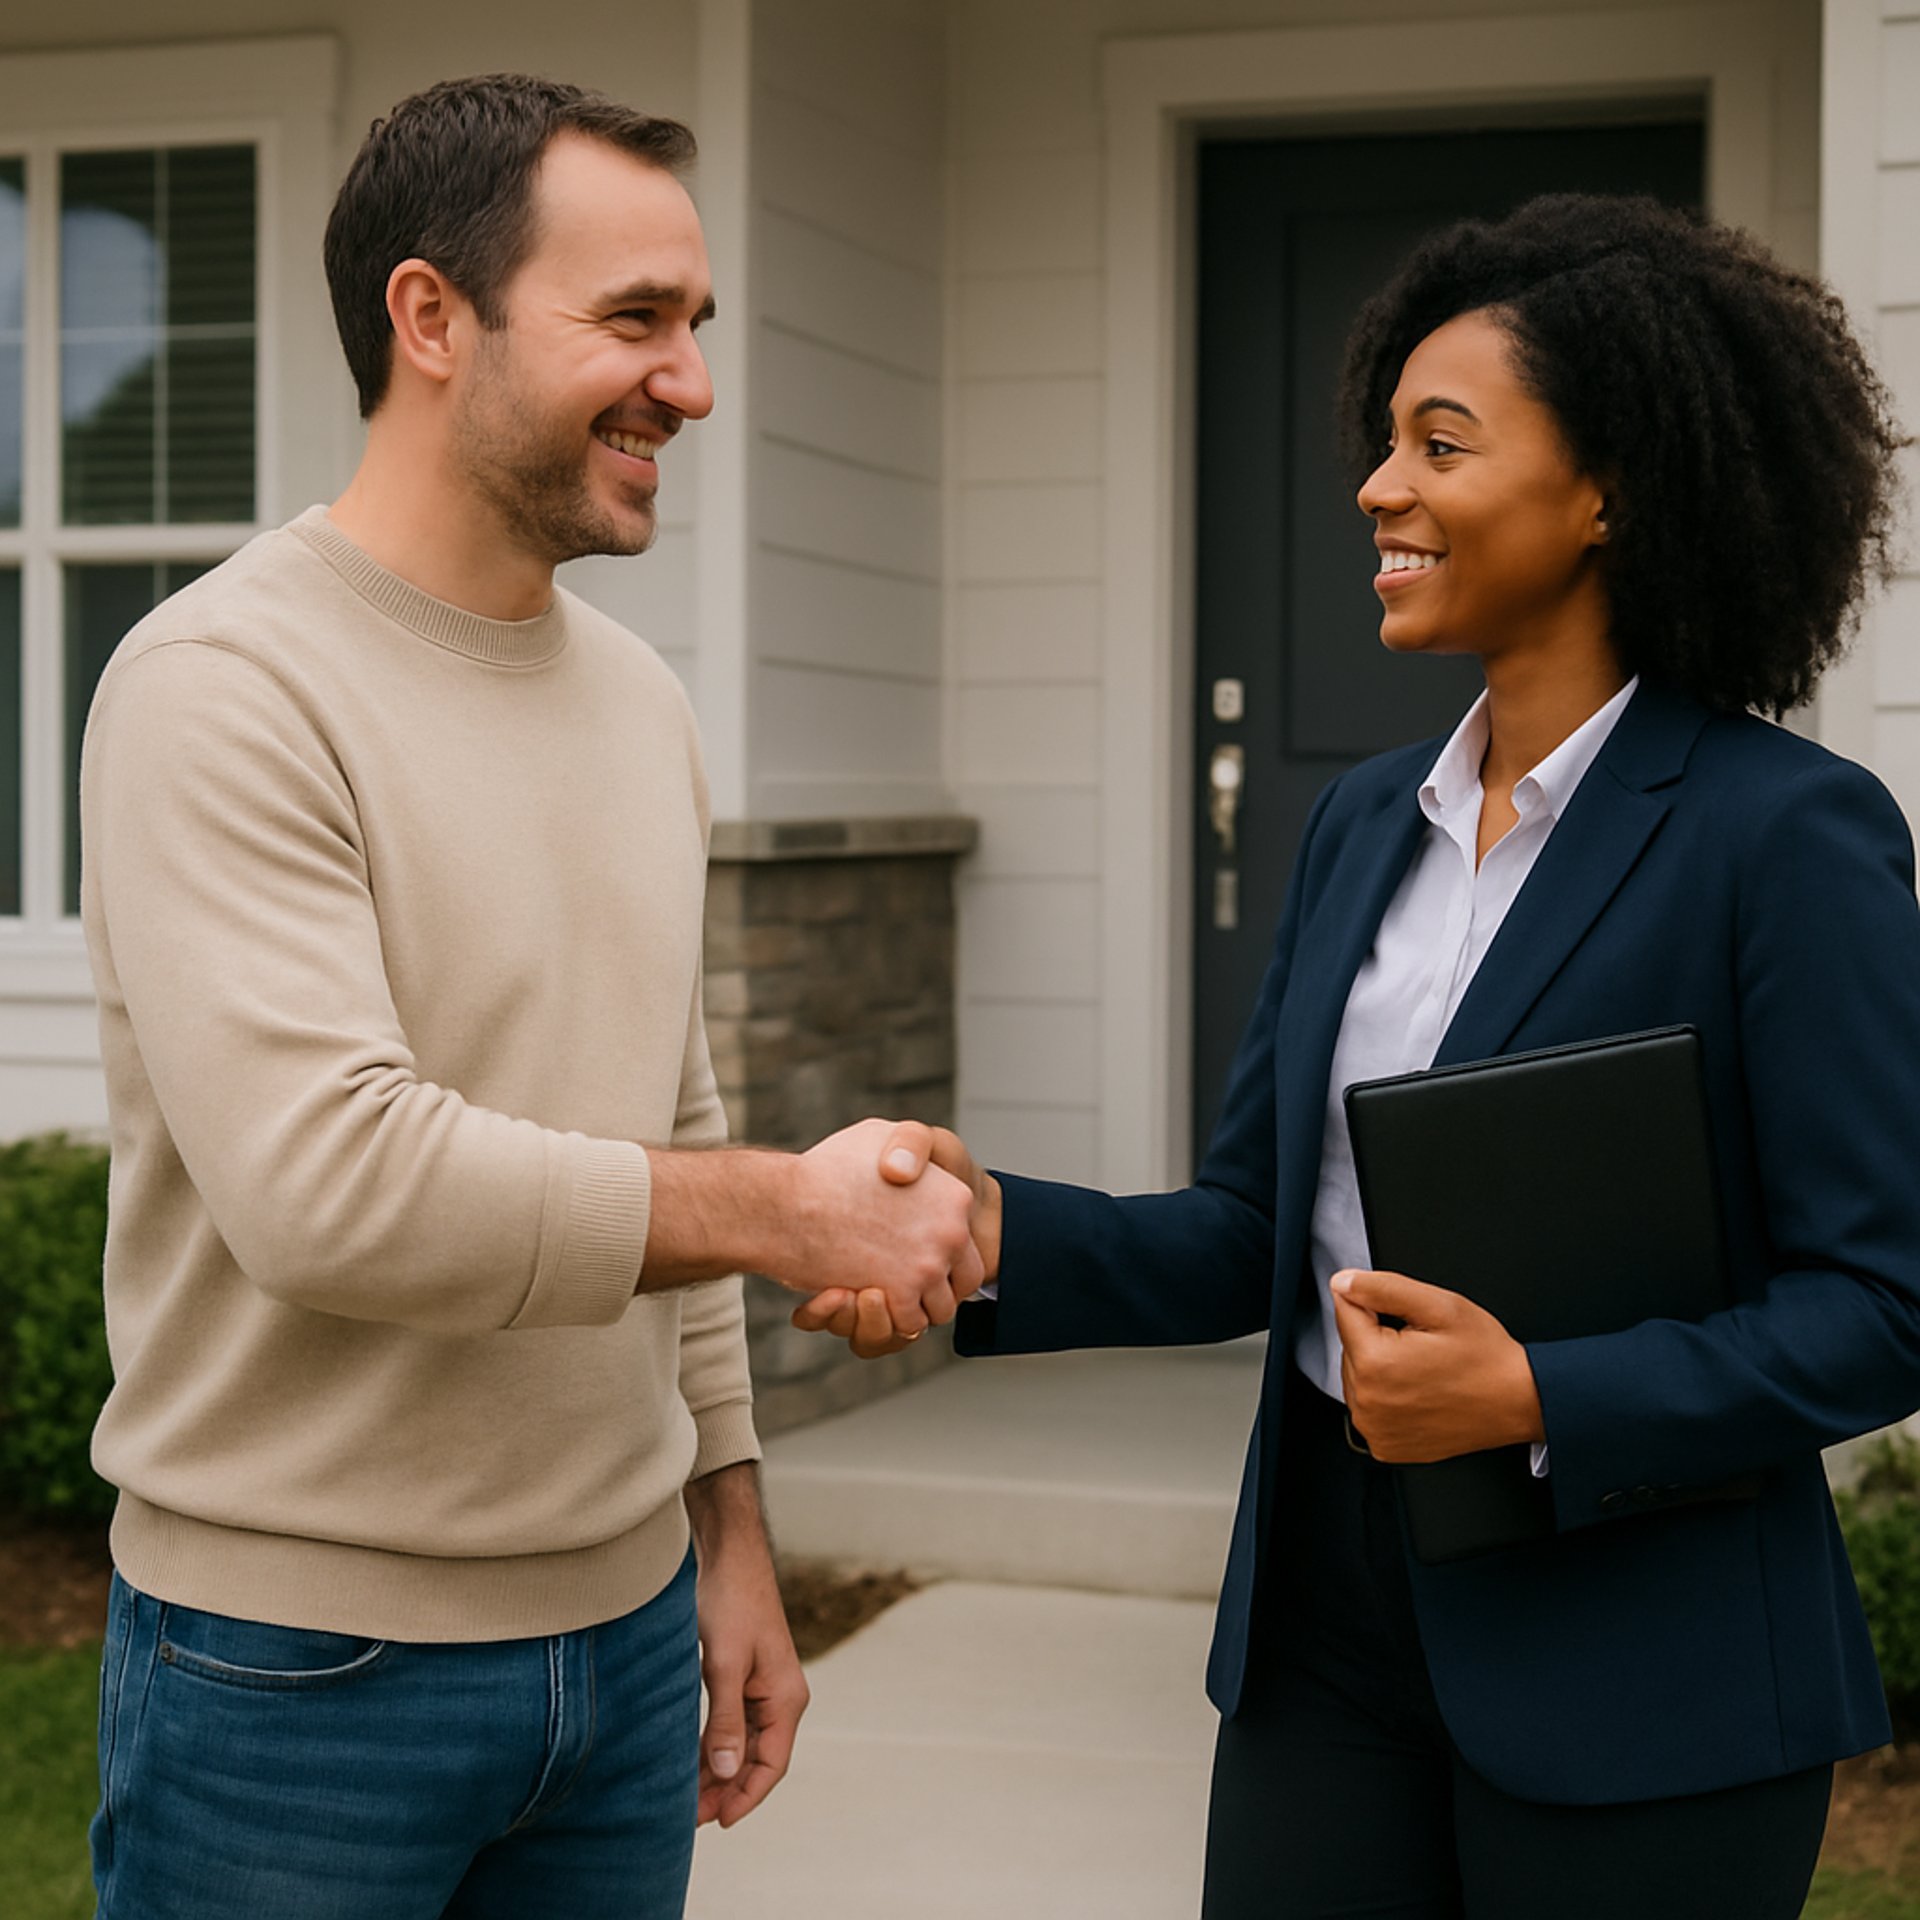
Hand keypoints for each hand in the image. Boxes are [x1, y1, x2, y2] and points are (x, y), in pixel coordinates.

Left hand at [686, 1465, 809, 1828]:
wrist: (729, 1553)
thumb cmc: (732, 1601)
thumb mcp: (724, 1664)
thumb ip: (725, 1720)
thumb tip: (725, 1774)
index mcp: (786, 1698)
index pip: (771, 1765)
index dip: (745, 1798)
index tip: (715, 1824)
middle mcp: (779, 1697)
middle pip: (756, 1761)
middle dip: (725, 1791)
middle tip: (685, 1818)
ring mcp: (761, 1687)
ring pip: (740, 1745)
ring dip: (715, 1772)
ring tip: (681, 1797)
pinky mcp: (741, 1676)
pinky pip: (730, 1724)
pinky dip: (711, 1746)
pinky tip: (686, 1760)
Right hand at [791, 1122, 1001, 1357]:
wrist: (786, 1201)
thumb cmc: (826, 1168)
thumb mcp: (880, 1136)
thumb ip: (909, 1150)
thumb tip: (912, 1169)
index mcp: (955, 1196)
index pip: (968, 1244)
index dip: (943, 1254)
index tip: (913, 1254)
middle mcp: (952, 1229)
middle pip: (963, 1280)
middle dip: (937, 1287)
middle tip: (902, 1282)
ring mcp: (929, 1263)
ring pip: (938, 1309)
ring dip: (913, 1307)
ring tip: (881, 1292)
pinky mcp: (901, 1291)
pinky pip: (908, 1324)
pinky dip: (888, 1320)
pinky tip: (864, 1299)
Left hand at [1331, 1268, 1544, 1462]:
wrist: (1518, 1401)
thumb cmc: (1485, 1356)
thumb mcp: (1439, 1306)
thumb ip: (1382, 1288)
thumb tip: (1341, 1282)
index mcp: (1376, 1363)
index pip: (1345, 1309)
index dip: (1377, 1303)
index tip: (1408, 1318)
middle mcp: (1367, 1403)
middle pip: (1349, 1344)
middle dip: (1377, 1336)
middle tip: (1422, 1344)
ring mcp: (1375, 1429)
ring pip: (1356, 1375)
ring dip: (1379, 1366)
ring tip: (1423, 1369)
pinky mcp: (1384, 1445)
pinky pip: (1368, 1405)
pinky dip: (1385, 1395)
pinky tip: (1417, 1392)